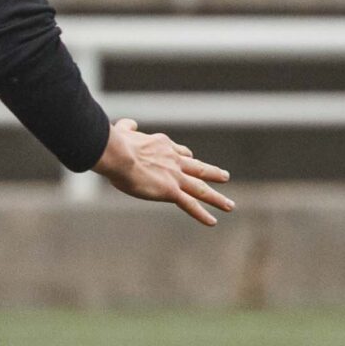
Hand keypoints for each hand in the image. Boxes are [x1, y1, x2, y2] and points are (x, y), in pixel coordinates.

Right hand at [94, 118, 232, 225]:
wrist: (118, 154)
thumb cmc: (115, 145)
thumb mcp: (122, 132)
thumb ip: (127, 128)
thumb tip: (129, 123)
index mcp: (162, 145)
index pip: (179, 152)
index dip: (185, 156)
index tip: (189, 158)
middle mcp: (173, 160)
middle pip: (197, 168)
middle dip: (212, 173)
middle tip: (225, 177)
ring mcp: (174, 176)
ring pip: (201, 188)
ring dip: (216, 198)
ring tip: (229, 205)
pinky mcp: (170, 191)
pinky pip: (190, 204)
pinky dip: (202, 214)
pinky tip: (212, 222)